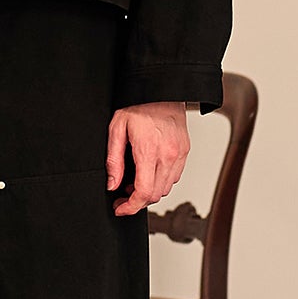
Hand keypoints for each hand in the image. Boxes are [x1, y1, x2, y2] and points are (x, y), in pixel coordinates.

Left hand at [106, 102, 190, 216]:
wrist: (162, 90)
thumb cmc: (139, 105)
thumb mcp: (117, 130)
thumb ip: (114, 161)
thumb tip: (112, 184)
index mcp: (149, 151)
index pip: (143, 192)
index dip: (130, 207)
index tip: (120, 208)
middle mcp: (168, 156)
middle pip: (155, 195)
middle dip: (137, 201)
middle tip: (123, 195)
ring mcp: (179, 155)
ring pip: (166, 189)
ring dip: (149, 191)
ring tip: (135, 181)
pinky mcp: (185, 152)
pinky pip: (174, 177)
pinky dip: (161, 181)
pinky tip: (149, 172)